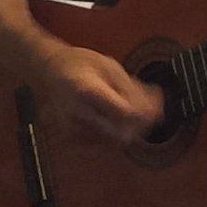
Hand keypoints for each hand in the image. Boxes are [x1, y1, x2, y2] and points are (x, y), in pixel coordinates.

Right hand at [35, 43, 166, 143]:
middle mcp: (77, 114)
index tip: (155, 105)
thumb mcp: (111, 67)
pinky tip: (117, 113)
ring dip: (130, 128)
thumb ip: (133, 91)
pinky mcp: (74, 138)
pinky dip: (117, 130)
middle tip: (149, 110)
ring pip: (116, 141)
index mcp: (86, 91)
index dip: (145, 114)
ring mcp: (73, 129)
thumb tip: (156, 111)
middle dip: (140, 126)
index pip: (124, 114)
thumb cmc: (81, 64)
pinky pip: (105, 141)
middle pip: (122, 135)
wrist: (50, 71)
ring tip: (131, 106)